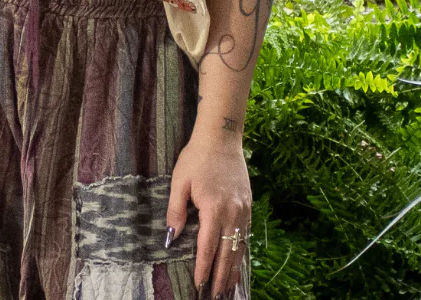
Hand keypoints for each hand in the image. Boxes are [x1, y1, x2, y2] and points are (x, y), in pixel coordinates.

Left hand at [165, 136, 250, 297]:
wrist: (222, 137)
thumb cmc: (197, 157)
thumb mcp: (179, 181)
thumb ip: (176, 211)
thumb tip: (171, 239)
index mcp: (214, 208)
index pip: (208, 247)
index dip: (203, 268)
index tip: (198, 285)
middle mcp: (233, 212)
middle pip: (226, 252)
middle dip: (220, 277)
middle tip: (214, 296)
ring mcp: (243, 209)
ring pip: (239, 246)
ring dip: (233, 269)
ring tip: (227, 288)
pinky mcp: (248, 205)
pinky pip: (245, 235)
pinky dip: (241, 252)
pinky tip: (236, 262)